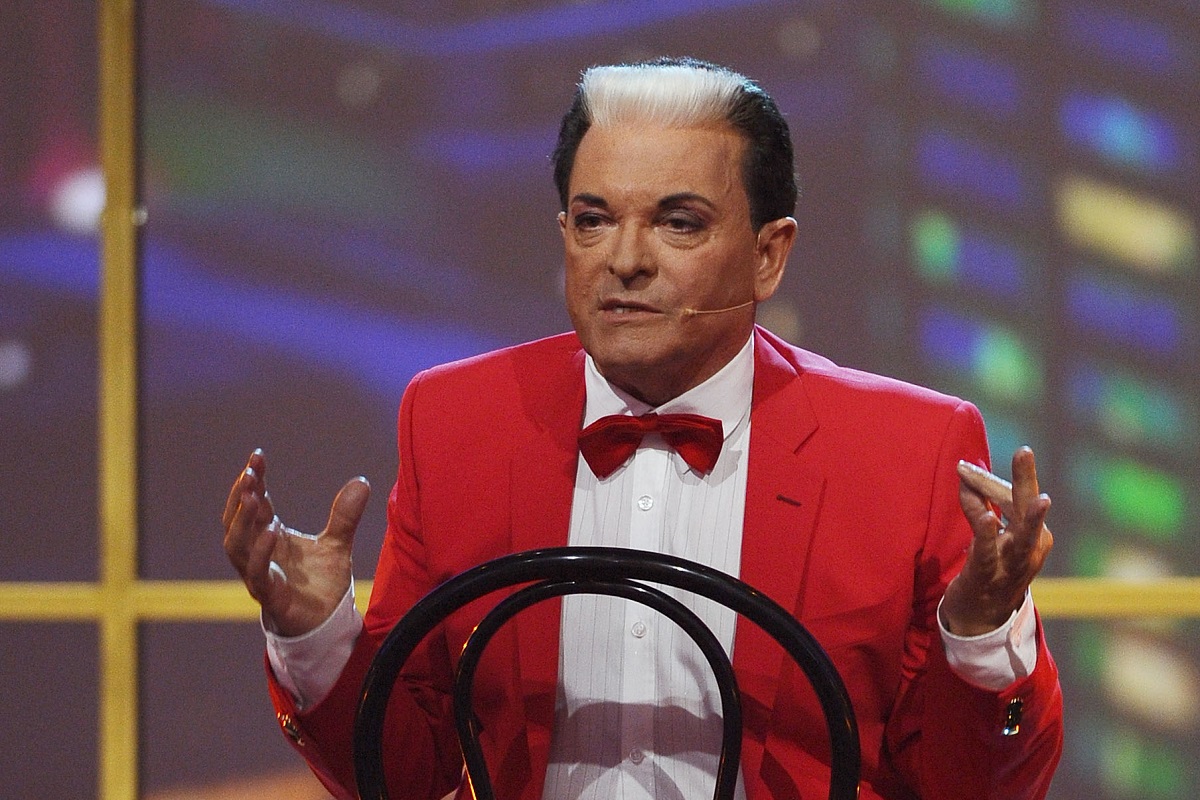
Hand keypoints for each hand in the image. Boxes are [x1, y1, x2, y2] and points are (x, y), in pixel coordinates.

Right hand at [222, 449, 369, 636]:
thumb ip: (345, 515)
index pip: (255, 504)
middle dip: (241, 496)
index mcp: (270, 537)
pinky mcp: (270, 596)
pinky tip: (272, 530)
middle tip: (250, 472)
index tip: (257, 457)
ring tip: (254, 496)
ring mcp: (260, 575)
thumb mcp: (337, 543)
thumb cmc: (322, 584)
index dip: (253, 481)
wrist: (327, 625)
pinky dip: (261, 552)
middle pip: (237, 521)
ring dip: (243, 520)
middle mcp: (258, 554)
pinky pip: (257, 573)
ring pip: (237, 546)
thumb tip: (362, 481)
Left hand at [941, 446, 1053, 635]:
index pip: (1015, 496)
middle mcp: (1031, 547)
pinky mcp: (989, 574)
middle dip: (1026, 479)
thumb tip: (966, 475)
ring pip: (1022, 534)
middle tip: (1025, 451)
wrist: (981, 617)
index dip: (988, 481)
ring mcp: (1014, 563)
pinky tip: (987, 520)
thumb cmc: (990, 567)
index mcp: (1035, 534)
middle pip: (1027, 506)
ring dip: (1030, 517)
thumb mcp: (991, 534)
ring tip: (1042, 500)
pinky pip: (987, 550)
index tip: (963, 469)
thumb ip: (982, 505)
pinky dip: (987, 533)